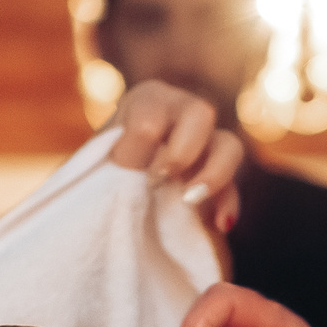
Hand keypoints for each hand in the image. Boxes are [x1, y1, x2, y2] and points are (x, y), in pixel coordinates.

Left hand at [108, 81, 242, 230]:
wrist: (108, 206)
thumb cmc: (94, 178)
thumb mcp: (92, 166)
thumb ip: (107, 166)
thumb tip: (124, 169)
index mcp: (147, 101)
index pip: (150, 113)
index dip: (136, 147)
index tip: (120, 171)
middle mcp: (183, 115)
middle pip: (201, 113)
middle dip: (181, 151)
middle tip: (156, 181)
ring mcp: (207, 147)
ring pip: (230, 146)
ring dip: (213, 174)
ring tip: (189, 201)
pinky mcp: (220, 184)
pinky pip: (234, 190)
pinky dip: (227, 206)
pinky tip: (218, 225)